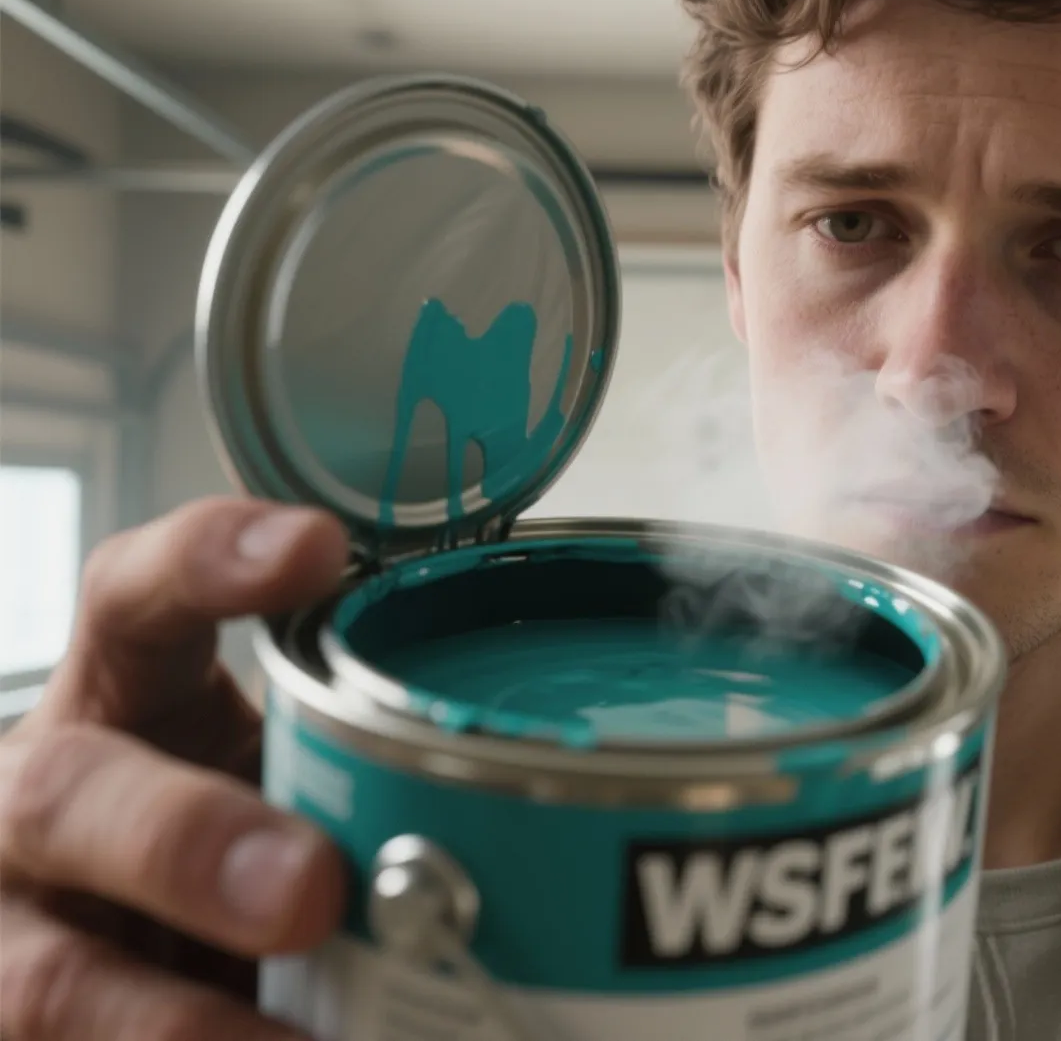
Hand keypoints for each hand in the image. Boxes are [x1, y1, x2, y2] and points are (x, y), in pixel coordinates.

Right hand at [0, 497, 351, 1039]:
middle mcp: (39, 807)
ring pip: (51, 981)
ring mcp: (12, 940)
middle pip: (65, 798)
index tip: (318, 549)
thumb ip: (353, 771)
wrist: (118, 943)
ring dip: (175, 1023)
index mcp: (115, 700)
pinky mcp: (22, 1033)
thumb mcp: (275, 772)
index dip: (209, 563)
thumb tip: (528, 812)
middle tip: (307, 888)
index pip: (135, 598)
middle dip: (186, 842)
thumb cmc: (226, 836)